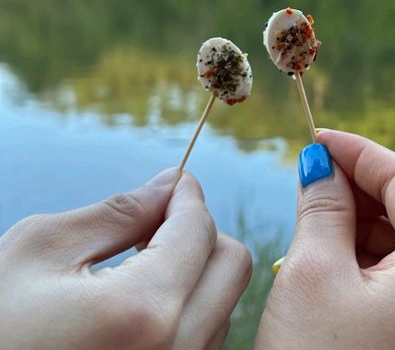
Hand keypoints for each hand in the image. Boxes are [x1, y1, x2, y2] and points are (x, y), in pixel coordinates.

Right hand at [0, 169, 251, 349]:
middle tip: (157, 223)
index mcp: (143, 311)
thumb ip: (119, 213)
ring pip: (224, 303)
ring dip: (196, 270)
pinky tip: (141, 303)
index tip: (175, 182)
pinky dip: (187, 308)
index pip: (199, 230)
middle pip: (231, 266)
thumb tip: (170, 184)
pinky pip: (204, 339)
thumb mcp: (41, 252)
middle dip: (201, 231)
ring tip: (142, 264)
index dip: (187, 196)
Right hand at [256, 130, 394, 349]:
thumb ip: (323, 207)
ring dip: (381, 216)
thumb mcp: (313, 277)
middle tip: (327, 174)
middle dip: (379, 181)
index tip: (319, 137)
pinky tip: (344, 251)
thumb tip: (319, 163)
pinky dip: (388, 253)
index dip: (360, 151)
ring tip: (327, 211)